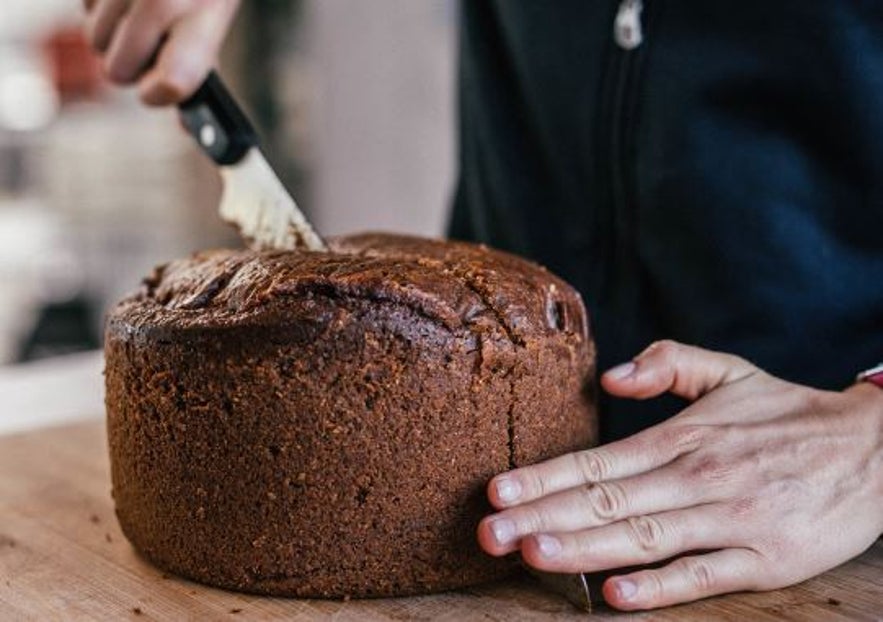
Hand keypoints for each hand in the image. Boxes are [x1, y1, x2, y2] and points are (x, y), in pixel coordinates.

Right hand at [82, 0, 240, 104]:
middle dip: (130, 65)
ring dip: (112, 34)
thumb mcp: (215, 13)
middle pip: (118, 70)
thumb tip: (183, 125)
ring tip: (139, 10)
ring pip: (93, 40)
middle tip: (149, 44)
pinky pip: (81, 6)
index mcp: (205, 15)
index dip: (159, 94)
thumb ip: (199, 63)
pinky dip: (98, 6)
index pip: (175, 83)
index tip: (159, 88)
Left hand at [478, 340, 882, 609]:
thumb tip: (609, 379)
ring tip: (531, 553)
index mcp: (682, 437)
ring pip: (642, 537)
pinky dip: (660, 587)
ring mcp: (730, 518)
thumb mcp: (728, 371)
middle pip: (605, 502)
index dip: (542, 477)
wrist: (875, 448)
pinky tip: (615, 595)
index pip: (597, 461)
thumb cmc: (788, 412)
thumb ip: (666, 363)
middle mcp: (697, 476)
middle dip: (541, 517)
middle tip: (489, 533)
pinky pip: (703, 574)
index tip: (496, 490)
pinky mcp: (765, 558)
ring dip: (583, 548)